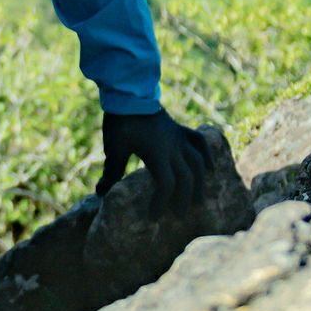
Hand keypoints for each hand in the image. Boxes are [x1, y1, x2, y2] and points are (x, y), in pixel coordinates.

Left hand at [96, 108, 211, 217]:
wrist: (129, 94)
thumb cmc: (120, 121)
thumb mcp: (114, 147)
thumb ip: (111, 171)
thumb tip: (100, 192)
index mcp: (158, 154)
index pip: (166, 185)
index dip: (161, 203)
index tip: (154, 217)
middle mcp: (174, 148)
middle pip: (186, 178)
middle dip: (184, 199)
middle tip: (178, 215)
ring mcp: (179, 137)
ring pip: (198, 163)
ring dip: (199, 183)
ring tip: (197, 199)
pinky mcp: (179, 129)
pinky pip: (199, 142)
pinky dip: (207, 154)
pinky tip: (211, 167)